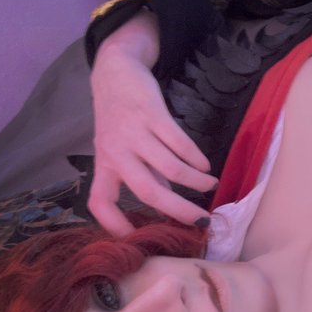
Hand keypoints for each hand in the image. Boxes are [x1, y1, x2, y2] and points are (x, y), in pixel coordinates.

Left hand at [88, 13, 216, 235]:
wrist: (115, 72)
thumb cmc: (120, 118)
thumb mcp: (123, 149)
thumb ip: (145, 175)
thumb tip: (168, 207)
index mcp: (105, 165)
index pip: (100, 201)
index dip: (115, 224)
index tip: (139, 239)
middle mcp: (116, 152)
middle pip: (148, 192)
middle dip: (179, 211)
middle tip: (202, 221)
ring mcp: (134, 133)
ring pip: (170, 168)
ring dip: (196, 182)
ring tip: (210, 186)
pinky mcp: (151, 114)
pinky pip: (179, 143)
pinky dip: (197, 159)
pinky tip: (205, 166)